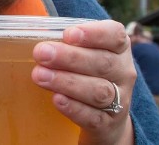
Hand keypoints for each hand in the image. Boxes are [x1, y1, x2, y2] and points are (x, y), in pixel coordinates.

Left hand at [32, 20, 135, 144]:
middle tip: (41, 53)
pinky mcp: (108, 124)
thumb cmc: (87, 73)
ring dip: (67, 82)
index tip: (68, 34)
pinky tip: (57, 99)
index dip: (93, 34)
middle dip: (70, 57)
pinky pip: (93, 117)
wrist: (105, 116)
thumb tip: (34, 34)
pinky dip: (74, 108)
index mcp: (119, 48)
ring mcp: (120, 100)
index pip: (115, 35)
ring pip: (99, 90)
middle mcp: (123, 72)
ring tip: (40, 76)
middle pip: (102, 63)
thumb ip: (66, 43)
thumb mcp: (84, 53)